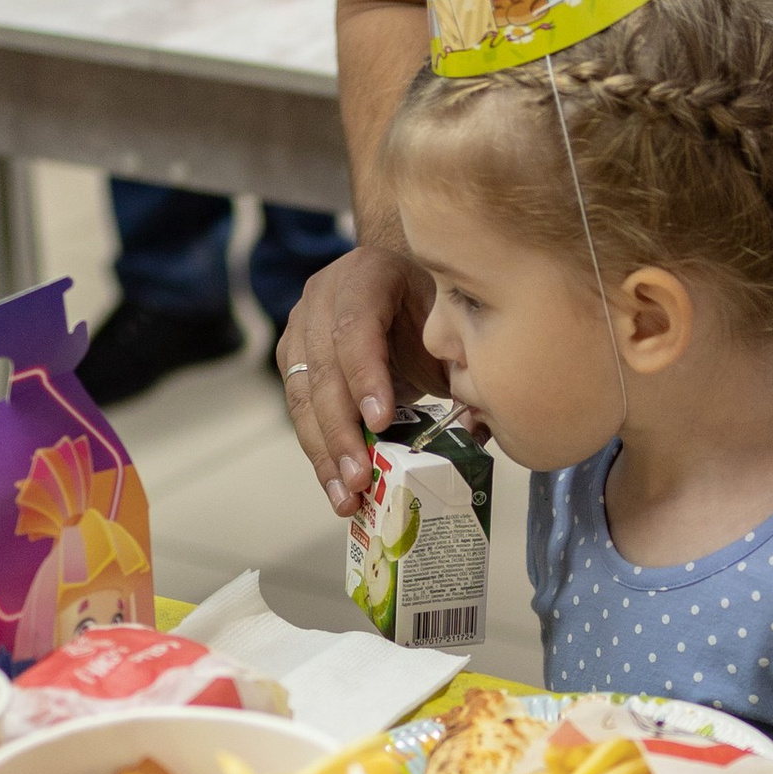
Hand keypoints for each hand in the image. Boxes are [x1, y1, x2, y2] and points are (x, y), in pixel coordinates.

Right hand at [277, 246, 441, 515]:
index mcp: (366, 275)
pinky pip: (301, 412)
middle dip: (341, 431)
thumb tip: (479, 426)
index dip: (365, 377)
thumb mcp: (450, 325)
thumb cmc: (429, 308)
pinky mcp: (294, 361)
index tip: (380, 423)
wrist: (400, 286)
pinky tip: (337, 486)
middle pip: (323, 369)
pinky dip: (320, 452)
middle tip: (361, 479)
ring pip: (303, 397)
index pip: (355, 327)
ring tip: (347, 498)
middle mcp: (322, 297)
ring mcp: (300, 328)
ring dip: (325, 452)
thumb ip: (464, 367)